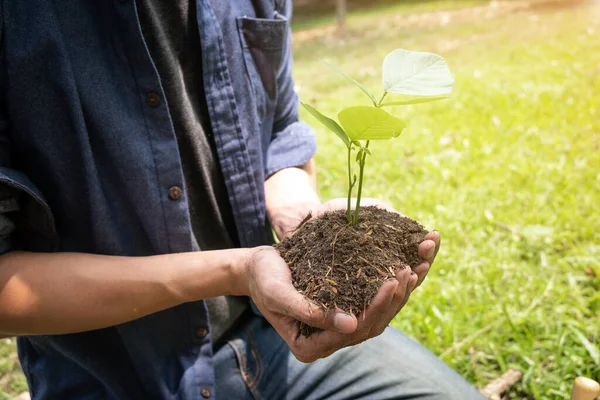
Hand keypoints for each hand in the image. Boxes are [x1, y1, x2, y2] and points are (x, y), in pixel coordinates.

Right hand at [259, 198, 439, 361]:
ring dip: (398, 294)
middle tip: (410, 271)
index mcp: (309, 346)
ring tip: (416, 268)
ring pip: (376, 316)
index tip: (391, 282)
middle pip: (370, 326)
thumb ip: (307, 311)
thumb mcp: (277, 292)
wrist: (258, 268)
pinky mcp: (344, 310)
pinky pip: (371, 302)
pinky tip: (406, 267)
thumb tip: (350, 325)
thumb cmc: (263, 278)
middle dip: (393, 299)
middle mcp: (327, 340)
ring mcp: (337, 327)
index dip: (374, 308)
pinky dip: (390, 287)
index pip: (351, 332)